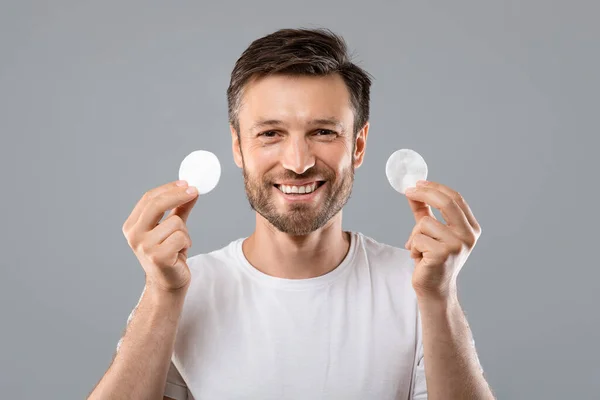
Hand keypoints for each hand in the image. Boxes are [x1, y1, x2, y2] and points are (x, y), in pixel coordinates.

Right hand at [122, 180, 198, 292]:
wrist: (168, 283)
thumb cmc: (169, 253)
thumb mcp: (171, 227)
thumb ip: (179, 208)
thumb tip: (191, 190)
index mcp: (132, 225)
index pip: (149, 198)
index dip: (168, 188)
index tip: (186, 183)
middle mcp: (134, 235)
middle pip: (156, 204)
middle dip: (178, 195)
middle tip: (194, 191)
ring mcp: (144, 247)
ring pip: (175, 223)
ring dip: (184, 232)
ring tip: (179, 244)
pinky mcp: (158, 257)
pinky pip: (181, 237)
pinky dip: (186, 243)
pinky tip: (180, 253)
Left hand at [404, 180, 481, 299]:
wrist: (435, 288)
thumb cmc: (432, 258)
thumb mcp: (431, 231)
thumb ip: (424, 210)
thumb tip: (413, 190)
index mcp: (470, 228)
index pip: (455, 198)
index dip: (435, 187)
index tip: (418, 183)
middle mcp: (468, 236)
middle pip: (446, 203)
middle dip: (424, 193)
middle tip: (408, 191)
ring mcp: (457, 245)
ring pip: (425, 223)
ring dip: (414, 234)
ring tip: (419, 248)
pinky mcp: (442, 254)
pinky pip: (417, 238)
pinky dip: (412, 247)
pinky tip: (420, 258)